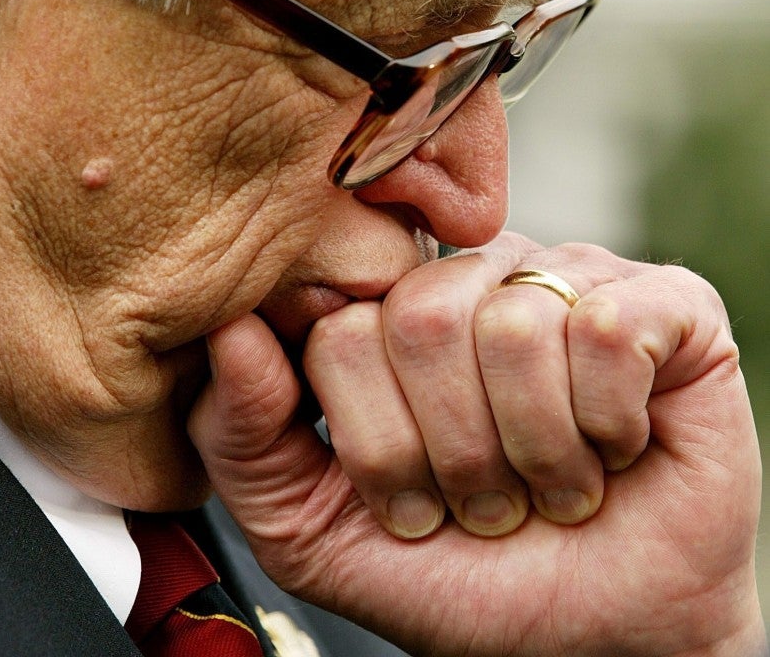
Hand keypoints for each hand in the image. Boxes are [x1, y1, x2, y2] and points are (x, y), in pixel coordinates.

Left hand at [189, 232, 765, 656]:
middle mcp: (480, 275)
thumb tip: (231, 331)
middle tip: (489, 499)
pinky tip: (615, 445)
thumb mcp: (321, 531)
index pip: (340, 330)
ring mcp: (572, 275)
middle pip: (422, 318)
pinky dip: (607, 426)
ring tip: (553, 482)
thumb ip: (248, 439)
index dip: (377, 443)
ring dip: (534, 452)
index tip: (414, 499)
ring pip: (514, 326)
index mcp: (396, 311)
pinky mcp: (664, 301)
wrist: (605, 636)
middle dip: (453, 454)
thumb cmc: (466, 575)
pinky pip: (609, 329)